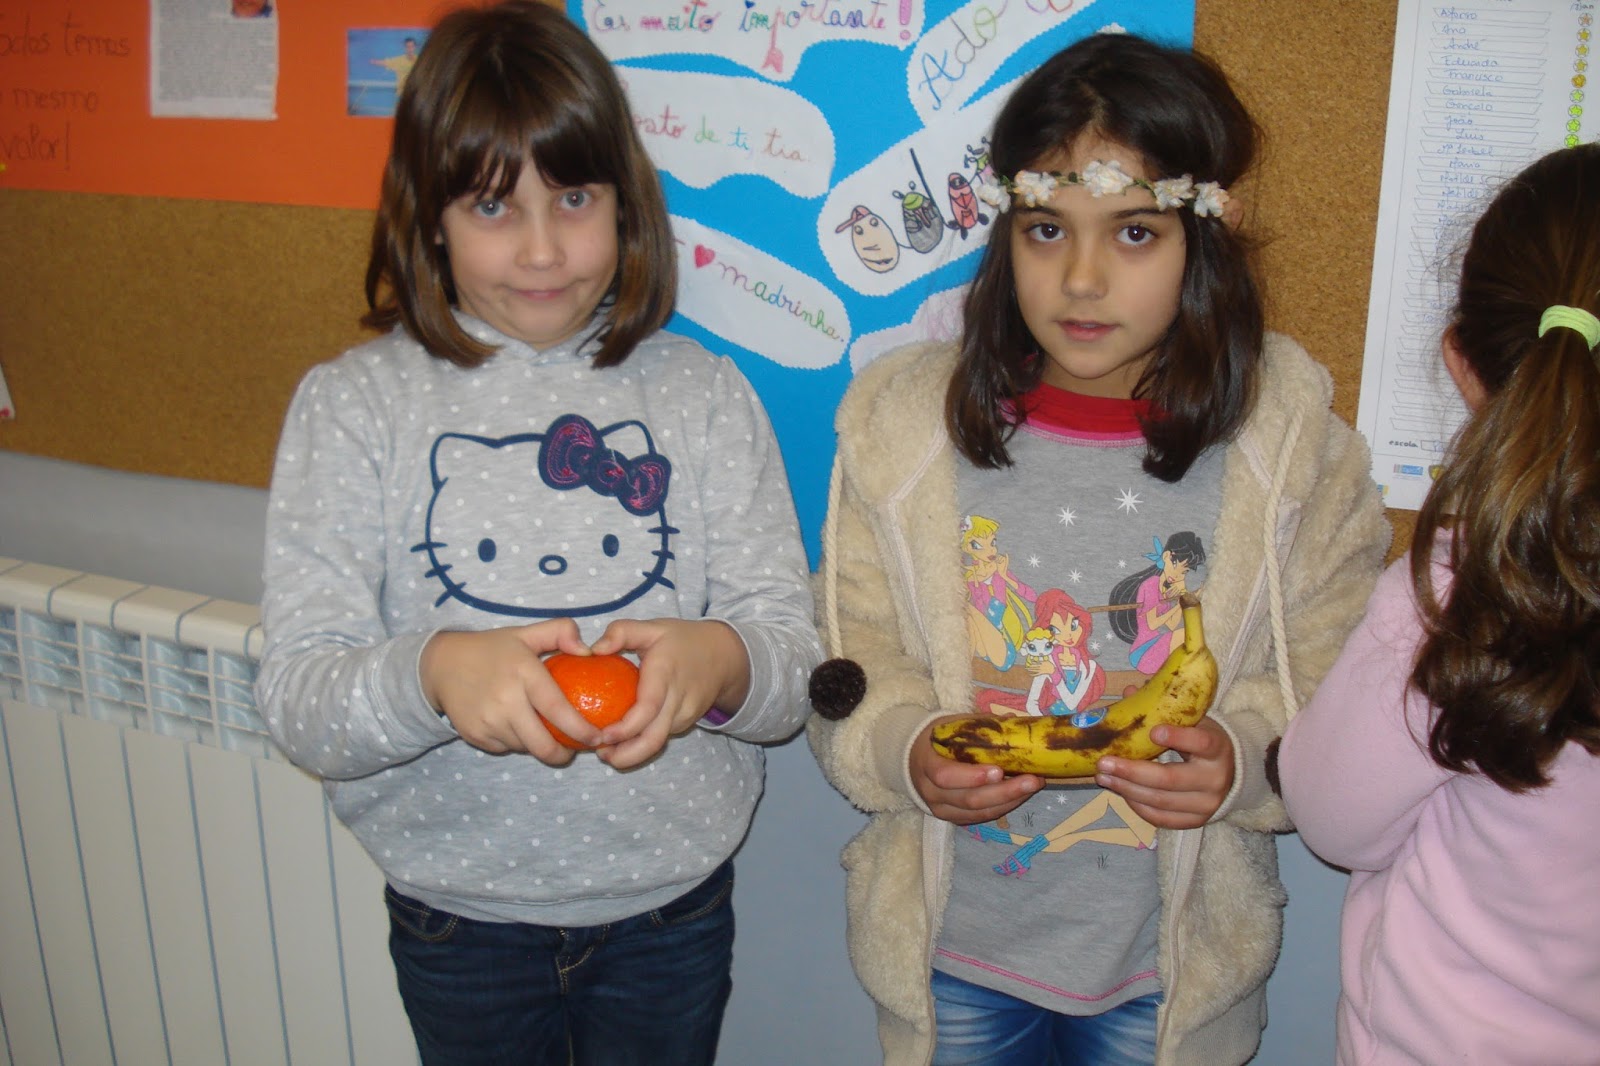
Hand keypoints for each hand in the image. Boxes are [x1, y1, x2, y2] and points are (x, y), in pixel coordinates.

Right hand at [421, 621, 596, 764]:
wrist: (441, 665)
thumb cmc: (492, 649)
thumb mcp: (525, 633)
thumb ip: (560, 631)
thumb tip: (588, 651)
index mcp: (523, 673)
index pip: (558, 710)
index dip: (581, 730)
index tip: (596, 738)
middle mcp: (505, 701)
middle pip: (542, 744)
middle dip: (563, 754)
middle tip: (575, 749)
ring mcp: (488, 721)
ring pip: (526, 748)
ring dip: (539, 746)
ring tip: (545, 733)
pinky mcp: (475, 735)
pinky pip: (506, 748)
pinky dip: (516, 743)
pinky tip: (518, 727)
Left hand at [588, 618, 749, 769]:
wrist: (725, 656)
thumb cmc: (682, 640)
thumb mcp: (653, 627)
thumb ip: (621, 632)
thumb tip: (593, 650)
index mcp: (665, 673)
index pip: (648, 708)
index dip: (625, 728)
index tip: (603, 736)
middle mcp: (678, 699)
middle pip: (654, 739)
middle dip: (626, 755)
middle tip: (600, 754)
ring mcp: (685, 715)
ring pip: (657, 743)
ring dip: (631, 753)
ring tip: (605, 751)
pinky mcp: (686, 723)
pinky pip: (661, 738)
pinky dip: (641, 745)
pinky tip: (623, 742)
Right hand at [910, 716, 1041, 824]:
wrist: (913, 759)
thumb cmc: (936, 740)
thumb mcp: (950, 726)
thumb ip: (978, 725)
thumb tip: (1013, 721)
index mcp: (926, 764)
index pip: (945, 776)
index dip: (972, 776)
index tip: (999, 770)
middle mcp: (931, 792)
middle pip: (968, 799)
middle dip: (1004, 791)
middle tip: (1032, 780)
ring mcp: (941, 809)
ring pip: (978, 812)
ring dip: (1010, 800)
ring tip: (1034, 786)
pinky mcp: (952, 818)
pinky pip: (980, 818)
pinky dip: (1002, 808)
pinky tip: (1020, 796)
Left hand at [1093, 718, 1234, 828]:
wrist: (1231, 772)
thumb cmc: (1203, 741)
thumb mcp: (1193, 721)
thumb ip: (1164, 709)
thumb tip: (1129, 692)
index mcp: (1218, 747)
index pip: (1201, 742)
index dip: (1178, 737)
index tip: (1152, 731)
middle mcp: (1216, 779)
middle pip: (1170, 779)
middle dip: (1132, 771)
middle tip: (1104, 762)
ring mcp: (1207, 804)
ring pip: (1161, 801)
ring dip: (1126, 789)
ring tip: (1103, 777)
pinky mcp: (1197, 821)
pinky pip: (1161, 818)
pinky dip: (1138, 806)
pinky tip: (1122, 792)